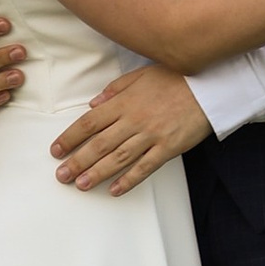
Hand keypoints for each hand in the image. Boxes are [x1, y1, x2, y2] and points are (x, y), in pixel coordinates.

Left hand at [51, 63, 210, 195]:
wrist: (208, 85)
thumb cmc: (175, 77)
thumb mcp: (141, 75)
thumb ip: (115, 89)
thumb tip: (93, 104)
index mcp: (124, 102)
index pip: (89, 122)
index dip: (70, 137)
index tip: (56, 150)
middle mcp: (134, 120)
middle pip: (99, 144)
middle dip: (77, 161)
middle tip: (62, 175)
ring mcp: (151, 135)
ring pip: (119, 158)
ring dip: (97, 173)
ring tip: (81, 185)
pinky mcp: (168, 148)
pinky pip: (145, 167)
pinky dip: (129, 180)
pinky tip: (115, 190)